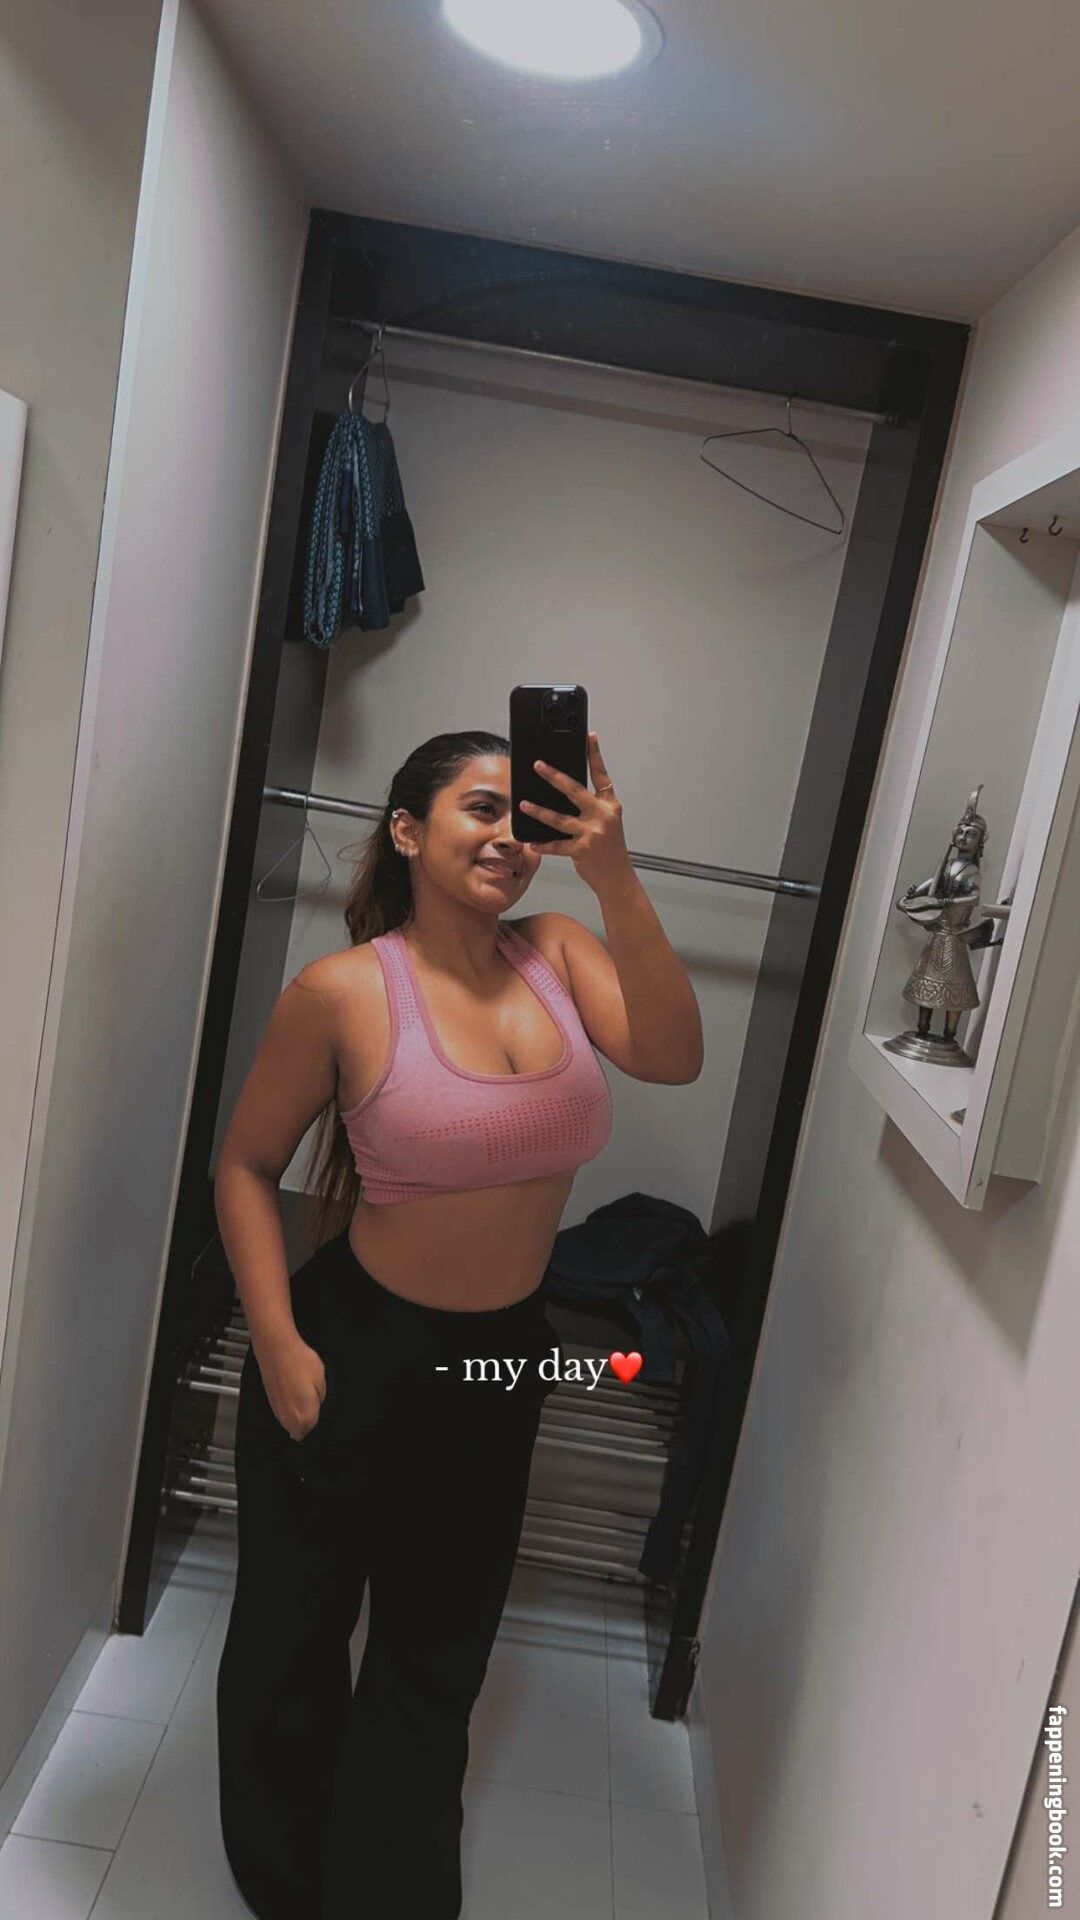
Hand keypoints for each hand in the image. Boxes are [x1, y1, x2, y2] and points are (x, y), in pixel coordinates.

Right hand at [255, 1333, 326, 1441]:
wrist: (276, 1349)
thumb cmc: (300, 1361)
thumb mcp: (322, 1379)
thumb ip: (322, 1400)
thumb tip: (319, 1406)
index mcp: (305, 1417)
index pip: (315, 1431)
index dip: (320, 1421)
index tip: (321, 1410)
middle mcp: (289, 1419)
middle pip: (301, 1432)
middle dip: (308, 1423)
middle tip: (313, 1404)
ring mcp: (278, 1412)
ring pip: (291, 1424)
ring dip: (297, 1417)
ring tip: (302, 1396)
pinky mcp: (271, 1403)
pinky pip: (283, 1414)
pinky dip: (289, 1408)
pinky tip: (293, 1393)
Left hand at [518, 731, 631, 895]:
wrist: (618, 877)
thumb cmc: (610, 850)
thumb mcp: (607, 823)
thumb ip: (591, 807)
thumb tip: (564, 791)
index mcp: (609, 806)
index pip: (601, 775)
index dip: (595, 755)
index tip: (589, 737)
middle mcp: (602, 816)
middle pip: (574, 790)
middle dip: (554, 776)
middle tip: (538, 765)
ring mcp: (592, 833)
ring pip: (559, 818)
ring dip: (539, 811)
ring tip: (524, 804)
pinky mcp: (582, 850)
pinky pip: (557, 845)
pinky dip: (543, 844)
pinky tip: (532, 842)